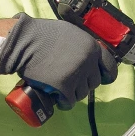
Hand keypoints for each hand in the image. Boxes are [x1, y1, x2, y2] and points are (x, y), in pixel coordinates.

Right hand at [0, 13, 117, 106]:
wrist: (25, 41)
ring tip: (62, 90)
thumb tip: (88, 56)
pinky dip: (64, 103)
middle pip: (93, 82)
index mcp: (92, 47)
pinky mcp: (64, 87)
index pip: (110, 67)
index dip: (106, 75)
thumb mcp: (71, 33)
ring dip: (73, 94)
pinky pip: (69, 101)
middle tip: (71, 83)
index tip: (102, 79)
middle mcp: (88, 61)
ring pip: (82, 94)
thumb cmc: (43, 34)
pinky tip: (59, 100)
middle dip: (83, 84)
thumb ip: (82, 44)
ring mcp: (77, 75)